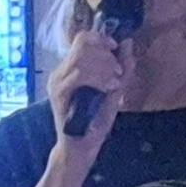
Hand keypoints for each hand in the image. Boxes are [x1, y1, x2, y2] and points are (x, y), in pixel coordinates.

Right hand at [47, 28, 130, 155]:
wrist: (81, 148)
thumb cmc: (95, 122)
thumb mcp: (115, 90)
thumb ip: (123, 68)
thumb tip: (128, 42)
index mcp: (72, 68)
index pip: (83, 38)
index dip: (102, 39)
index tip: (115, 51)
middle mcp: (61, 72)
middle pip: (83, 42)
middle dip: (106, 54)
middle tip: (117, 73)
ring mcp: (58, 82)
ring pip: (82, 57)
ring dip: (104, 66)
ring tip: (113, 82)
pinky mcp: (58, 93)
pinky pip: (78, 74)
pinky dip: (98, 78)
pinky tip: (107, 88)